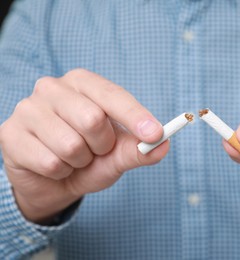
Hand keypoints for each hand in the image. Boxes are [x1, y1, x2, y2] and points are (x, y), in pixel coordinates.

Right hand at [0, 69, 168, 222]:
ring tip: (73, 158)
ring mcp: (28, 108)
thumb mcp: (117, 155)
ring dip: (81, 161)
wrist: (54, 181)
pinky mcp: (10, 134)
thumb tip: (164, 145)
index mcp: (83, 83)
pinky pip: (50, 162)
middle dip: (102, 146)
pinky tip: (54, 165)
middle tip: (95, 150)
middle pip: (92, 119)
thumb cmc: (89, 159)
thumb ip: (138, 149)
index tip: (155, 133)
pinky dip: (61, 172)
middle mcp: (52, 88)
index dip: (135, 115)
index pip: (113, 95)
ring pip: (71, 145)